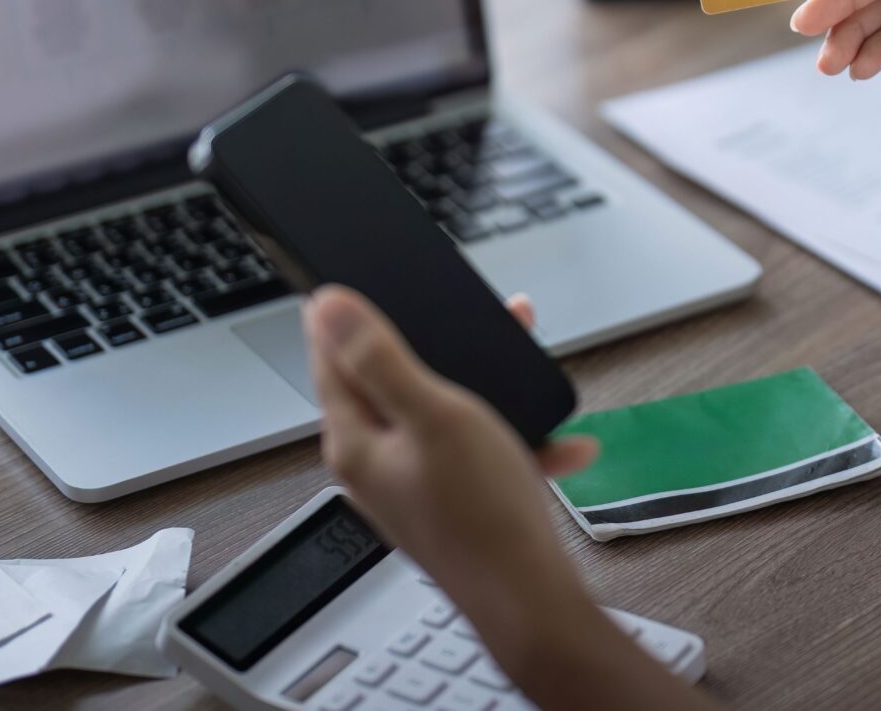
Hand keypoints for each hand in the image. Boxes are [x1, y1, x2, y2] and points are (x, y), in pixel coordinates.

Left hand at [303, 288, 597, 645]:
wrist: (531, 601)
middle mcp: (374, 465)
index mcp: (354, 442)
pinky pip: (477, 452)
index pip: (328, 359)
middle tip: (475, 319)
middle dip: (436, 345)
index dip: (345, 315)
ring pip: (440, 412)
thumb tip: (325, 307)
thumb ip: (378, 358)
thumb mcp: (435, 415)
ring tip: (525, 372)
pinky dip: (514, 440)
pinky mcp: (449, 503)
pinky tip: (555, 442)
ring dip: (485, 389)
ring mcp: (412, 485)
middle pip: (390, 381)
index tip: (362, 279)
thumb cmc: (483, 515)